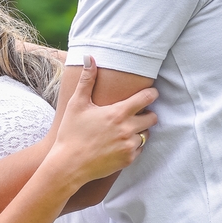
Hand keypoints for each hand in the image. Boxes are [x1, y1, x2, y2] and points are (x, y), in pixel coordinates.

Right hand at [50, 57, 157, 186]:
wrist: (68, 165)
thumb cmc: (71, 133)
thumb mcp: (77, 104)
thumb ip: (87, 80)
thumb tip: (89, 57)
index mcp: (118, 113)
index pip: (147, 98)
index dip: (151, 94)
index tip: (150, 93)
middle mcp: (128, 129)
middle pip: (153, 117)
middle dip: (147, 113)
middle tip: (135, 113)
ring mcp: (129, 146)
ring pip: (146, 134)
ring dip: (140, 130)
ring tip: (123, 130)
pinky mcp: (128, 160)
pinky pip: (139, 149)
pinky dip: (133, 145)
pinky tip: (118, 143)